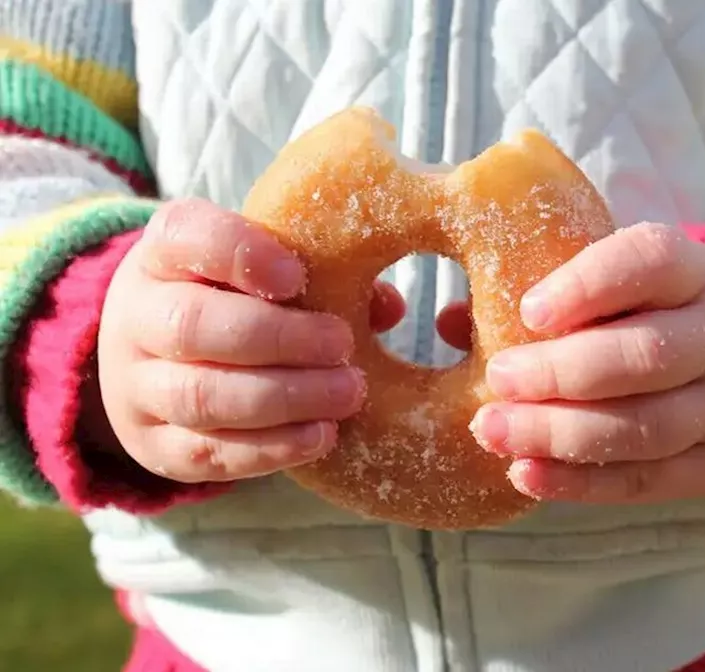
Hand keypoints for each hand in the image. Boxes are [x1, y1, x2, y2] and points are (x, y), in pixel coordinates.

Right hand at [97, 199, 404, 482]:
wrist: (150, 356)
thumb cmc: (229, 300)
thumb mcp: (260, 270)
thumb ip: (321, 278)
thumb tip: (387, 307)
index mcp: (162, 253)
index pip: (185, 237)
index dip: (241, 255)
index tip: (296, 276)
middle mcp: (136, 316)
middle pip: (193, 326)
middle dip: (279, 339)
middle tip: (342, 345)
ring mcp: (135, 386)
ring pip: (200, 397)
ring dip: (284, 398)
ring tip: (347, 393)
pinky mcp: (152, 445)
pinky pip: (206, 455)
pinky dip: (270, 449)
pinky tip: (320, 436)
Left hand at [466, 223, 704, 503]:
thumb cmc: (673, 314)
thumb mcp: (639, 284)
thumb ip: (558, 295)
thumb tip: (450, 321)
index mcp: (699, 274)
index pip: (652, 262)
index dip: (589, 284)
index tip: (529, 308)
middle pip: (646, 356)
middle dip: (561, 371)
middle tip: (497, 378)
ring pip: (645, 426)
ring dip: (561, 433)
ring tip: (492, 430)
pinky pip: (645, 480)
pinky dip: (581, 483)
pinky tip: (525, 474)